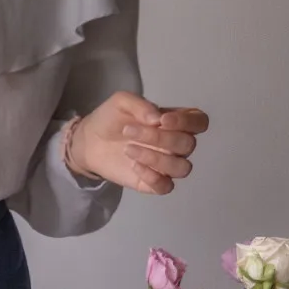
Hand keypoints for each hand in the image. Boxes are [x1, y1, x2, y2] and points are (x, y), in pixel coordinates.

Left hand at [70, 91, 208, 194]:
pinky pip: (166, 186)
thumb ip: (141, 104)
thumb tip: (157, 118)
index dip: (187, 122)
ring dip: (156, 158)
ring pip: (182, 168)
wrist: (89, 140)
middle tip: (128, 131)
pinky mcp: (152, 182)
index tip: (162, 120)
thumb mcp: (122, 102)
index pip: (199, 122)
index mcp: (174, 122)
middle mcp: (175, 144)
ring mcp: (165, 165)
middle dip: (160, 138)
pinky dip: (153, 177)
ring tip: (128, 149)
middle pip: (188, 144)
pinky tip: (134, 166)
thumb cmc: (110, 118)